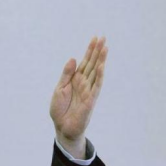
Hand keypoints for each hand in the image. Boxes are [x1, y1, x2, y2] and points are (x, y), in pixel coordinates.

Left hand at [50, 37, 107, 158]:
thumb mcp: (59, 88)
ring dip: (101, 60)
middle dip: (97, 51)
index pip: (85, 62)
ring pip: (96, 72)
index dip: (90, 50)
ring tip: (105, 48)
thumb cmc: (60, 110)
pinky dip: (99, 76)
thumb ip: (66, 74)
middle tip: (103, 38)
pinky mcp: (91, 100)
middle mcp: (84, 83)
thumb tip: (73, 59)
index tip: (95, 38)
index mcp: (76, 79)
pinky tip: (101, 66)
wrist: (62, 127)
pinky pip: (96, 86)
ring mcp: (89, 90)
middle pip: (92, 64)